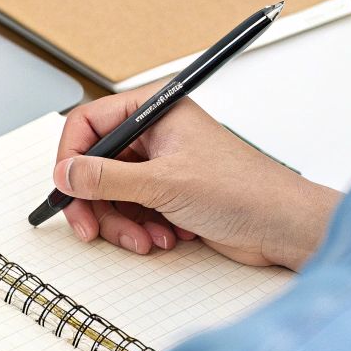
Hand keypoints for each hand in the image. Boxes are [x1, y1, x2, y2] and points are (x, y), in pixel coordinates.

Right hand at [53, 83, 340, 268]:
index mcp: (156, 111)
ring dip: (122, 223)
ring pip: (111, 194)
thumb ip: (107, 179)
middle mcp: (155, 135)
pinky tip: (166, 238)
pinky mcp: (169, 195)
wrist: (283, 228)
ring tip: (147, 239)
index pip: (89, 123)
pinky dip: (140, 229)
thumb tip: (66, 173)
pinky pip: (132, 212)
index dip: (72, 157)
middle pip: (96, 165)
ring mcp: (161, 166)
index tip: (66, 188)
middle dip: (96, 203)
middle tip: (92, 229)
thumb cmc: (244, 192)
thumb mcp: (164, 184)